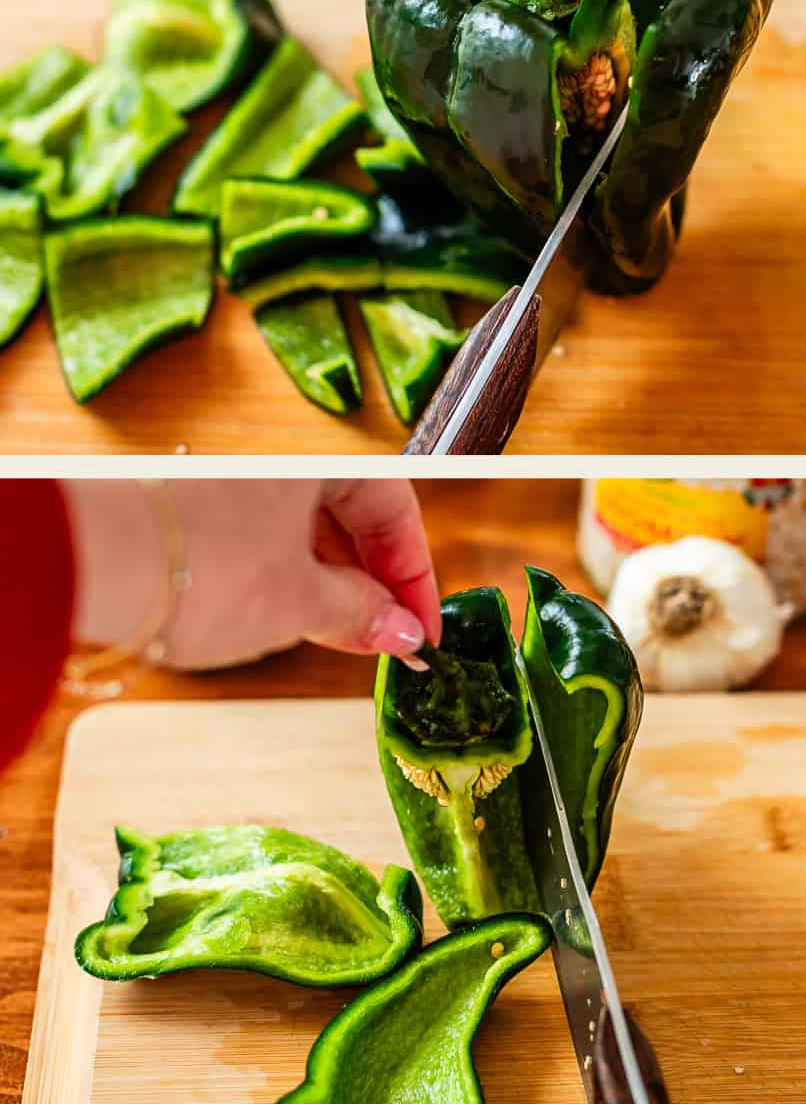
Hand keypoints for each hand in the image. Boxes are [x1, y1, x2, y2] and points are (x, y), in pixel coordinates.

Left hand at [64, 480, 440, 669]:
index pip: (394, 507)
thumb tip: (401, 633)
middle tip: (385, 642)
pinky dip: (282, 579)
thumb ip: (359, 614)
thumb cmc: (202, 569)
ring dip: (328, 585)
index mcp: (316, 461)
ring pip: (302, 531)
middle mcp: (274, 462)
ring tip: (338, 639)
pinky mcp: (191, 514)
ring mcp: (228, 485)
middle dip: (372, 583)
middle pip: (347, 516)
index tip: (423, 629)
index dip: (416, 575)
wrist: (84, 563)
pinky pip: (259, 541)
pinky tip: (282, 621)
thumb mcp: (298, 604)